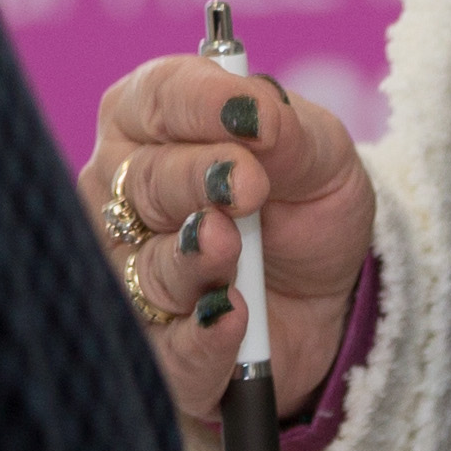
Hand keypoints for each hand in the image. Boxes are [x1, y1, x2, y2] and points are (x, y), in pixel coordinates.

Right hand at [77, 50, 373, 423]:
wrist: (328, 295)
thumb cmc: (304, 205)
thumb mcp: (320, 156)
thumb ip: (286, 130)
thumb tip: (257, 113)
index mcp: (152, 123)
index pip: (158, 99)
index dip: (202, 106)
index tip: (254, 118)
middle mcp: (122, 193)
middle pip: (143, 182)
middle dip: (195, 180)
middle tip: (249, 187)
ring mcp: (128, 274)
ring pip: (148, 267)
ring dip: (193, 259)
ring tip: (232, 250)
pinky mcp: (157, 350)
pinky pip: (165, 352)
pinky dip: (199, 338)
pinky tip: (231, 319)